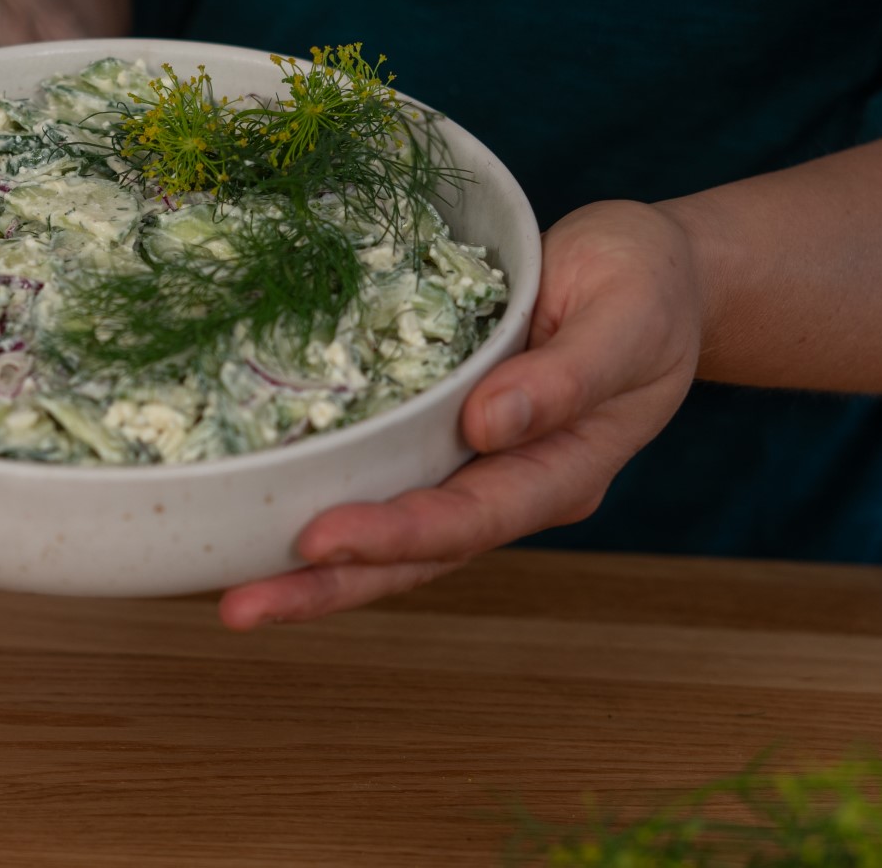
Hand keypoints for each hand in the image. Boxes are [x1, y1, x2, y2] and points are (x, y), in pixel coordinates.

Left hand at [219, 199, 708, 629]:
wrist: (649, 274)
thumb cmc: (645, 285)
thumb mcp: (626, 315)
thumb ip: (568, 376)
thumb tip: (487, 426)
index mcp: (564, 471)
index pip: (474, 516)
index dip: (397, 534)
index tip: (320, 539)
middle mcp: (512, 486)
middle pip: (418, 554)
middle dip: (330, 585)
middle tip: (242, 607)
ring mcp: (475, 468)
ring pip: (393, 536)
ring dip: (315, 569)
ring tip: (231, 592)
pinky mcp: (444, 438)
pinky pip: (383, 482)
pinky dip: (325, 502)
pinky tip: (258, 517)